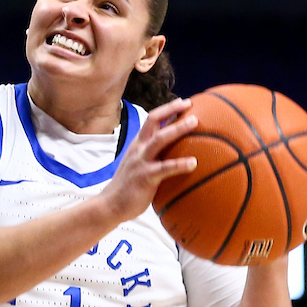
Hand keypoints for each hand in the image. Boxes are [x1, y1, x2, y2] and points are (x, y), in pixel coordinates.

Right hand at [100, 99, 197, 222]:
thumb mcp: (140, 164)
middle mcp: (138, 148)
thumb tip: (175, 153)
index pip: (151, 119)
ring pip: (159, 139)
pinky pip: (165, 168)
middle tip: (189, 104)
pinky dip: (180, 164)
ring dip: (177, 128)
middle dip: (171, 110)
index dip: (167, 109)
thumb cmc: (129, 186)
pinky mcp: (145, 177)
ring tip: (194, 121)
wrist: (111, 204)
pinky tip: (194, 163)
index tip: (183, 102)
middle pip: (153, 121)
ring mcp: (141, 161)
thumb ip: (154, 156)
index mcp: (138, 144)